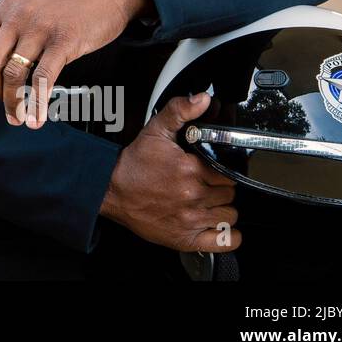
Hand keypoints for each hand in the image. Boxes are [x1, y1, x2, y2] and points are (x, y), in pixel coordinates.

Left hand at [0, 0, 151, 127]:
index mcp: (7, 6)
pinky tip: (38, 117)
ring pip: (14, 73)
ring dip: (13, 101)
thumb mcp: (32, 1)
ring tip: (19, 116)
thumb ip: (14, 23)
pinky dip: (37, 103)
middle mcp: (18, 16)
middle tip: (3, 103)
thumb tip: (1, 59)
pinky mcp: (64, 42)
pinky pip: (43, 78)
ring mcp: (40, 28)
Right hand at [101, 93, 241, 252]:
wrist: (111, 190)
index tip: (211, 170)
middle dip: (220, 188)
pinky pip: (223, 242)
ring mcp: (190, 219)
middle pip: (230, 194)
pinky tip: (217, 226)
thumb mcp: (155, 130)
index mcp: (190, 169)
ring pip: (230, 215)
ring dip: (222, 209)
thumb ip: (180, 111)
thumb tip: (203, 99)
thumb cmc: (134, 164)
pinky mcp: (185, 238)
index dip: (222, 170)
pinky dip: (228, 237)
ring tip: (206, 202)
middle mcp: (193, 195)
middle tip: (204, 184)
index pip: (228, 172)